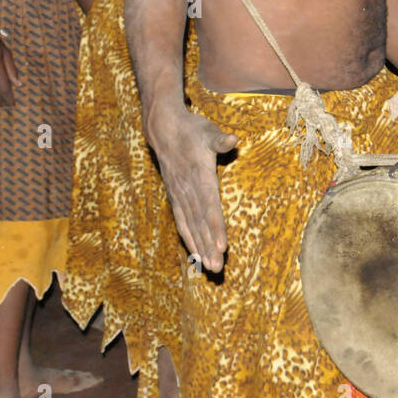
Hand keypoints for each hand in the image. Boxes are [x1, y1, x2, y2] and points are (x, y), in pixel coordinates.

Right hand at [147, 107, 238, 271]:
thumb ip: (220, 140)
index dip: (216, 227)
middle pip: (200, 223)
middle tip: (218, 268)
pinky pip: (182, 222)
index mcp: (199, 176)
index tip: (223, 246)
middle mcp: (188, 190)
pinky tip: (196, 254)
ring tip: (209, 267)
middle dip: (209, 246)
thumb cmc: (192, 130)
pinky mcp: (176, 197)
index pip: (210, 206)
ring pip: (191, 226)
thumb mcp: (208, 131)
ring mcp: (180, 195)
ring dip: (200, 247)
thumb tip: (233, 139)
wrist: (164, 129)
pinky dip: (188, 238)